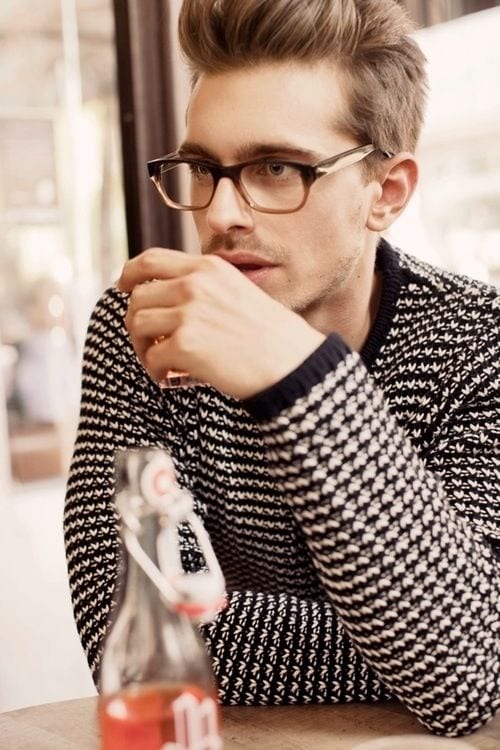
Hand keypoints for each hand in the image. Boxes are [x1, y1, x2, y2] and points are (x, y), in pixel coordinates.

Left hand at [117, 248, 324, 399]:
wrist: (291, 362)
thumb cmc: (270, 335)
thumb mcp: (238, 291)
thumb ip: (203, 288)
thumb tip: (164, 301)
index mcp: (207, 268)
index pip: (150, 260)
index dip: (129, 274)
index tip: (123, 288)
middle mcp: (194, 284)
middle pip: (138, 297)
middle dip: (136, 322)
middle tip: (147, 343)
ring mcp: (189, 313)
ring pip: (137, 324)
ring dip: (142, 348)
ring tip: (159, 363)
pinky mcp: (186, 345)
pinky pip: (151, 358)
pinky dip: (155, 371)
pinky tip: (170, 379)